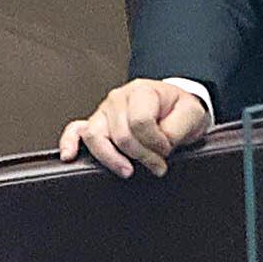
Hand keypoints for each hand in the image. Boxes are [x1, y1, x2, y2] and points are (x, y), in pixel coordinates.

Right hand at [57, 78, 206, 176]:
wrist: (175, 108)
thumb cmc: (180, 111)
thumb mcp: (192, 115)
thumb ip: (177, 128)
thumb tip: (159, 144)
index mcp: (143, 91)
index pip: (141, 122)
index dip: (156, 142)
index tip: (167, 150)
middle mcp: (118, 99)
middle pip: (120, 134)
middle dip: (141, 156)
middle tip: (157, 165)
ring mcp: (103, 112)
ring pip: (94, 136)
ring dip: (112, 158)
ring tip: (128, 170)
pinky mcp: (94, 125)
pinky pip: (75, 131)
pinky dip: (70, 143)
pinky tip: (70, 156)